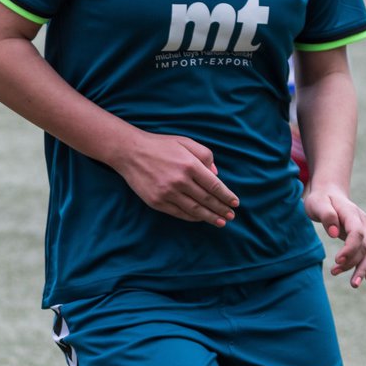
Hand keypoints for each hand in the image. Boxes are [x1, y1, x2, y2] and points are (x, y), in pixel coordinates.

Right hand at [112, 132, 238, 225]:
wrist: (129, 152)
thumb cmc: (159, 145)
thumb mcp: (185, 142)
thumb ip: (205, 155)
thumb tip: (216, 174)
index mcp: (190, 165)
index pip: (215, 186)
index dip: (227, 196)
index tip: (235, 203)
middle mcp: (180, 181)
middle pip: (207, 200)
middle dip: (221, 209)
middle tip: (231, 216)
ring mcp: (167, 193)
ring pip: (194, 210)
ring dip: (210, 217)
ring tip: (220, 222)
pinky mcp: (156, 201)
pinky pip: (178, 213)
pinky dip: (192, 217)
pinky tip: (200, 218)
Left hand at [304, 184, 365, 286]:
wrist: (330, 194)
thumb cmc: (321, 199)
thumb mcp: (318, 203)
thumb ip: (326, 216)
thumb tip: (334, 232)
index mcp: (352, 214)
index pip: (357, 233)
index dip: (350, 248)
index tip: (337, 260)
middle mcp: (363, 223)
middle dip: (358, 263)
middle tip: (346, 278)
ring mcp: (365, 230)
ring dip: (362, 268)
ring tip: (353, 284)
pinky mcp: (363, 237)